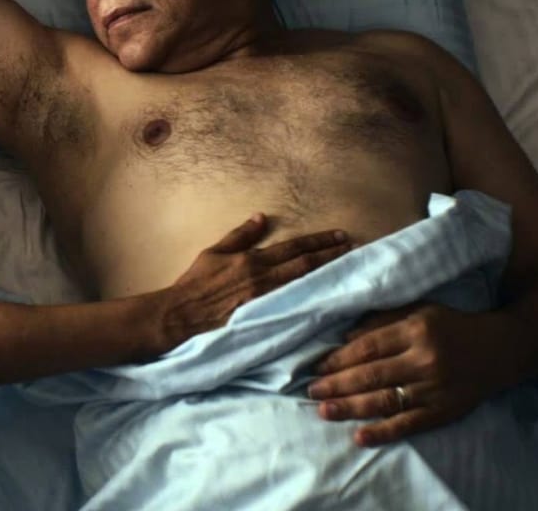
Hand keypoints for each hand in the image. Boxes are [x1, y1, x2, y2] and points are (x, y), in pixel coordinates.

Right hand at [160, 214, 351, 347]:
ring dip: (328, 276)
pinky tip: (329, 300)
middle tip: (355, 249)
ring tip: (349, 270)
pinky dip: (314, 301)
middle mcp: (264, 278)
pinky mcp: (265, 320)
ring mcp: (266, 301)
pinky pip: (295, 308)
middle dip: (332, 256)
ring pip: (305, 286)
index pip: (294, 248)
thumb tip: (261, 217)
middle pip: (306, 265)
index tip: (340, 236)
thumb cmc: (194, 283)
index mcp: (252, 260)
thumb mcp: (213, 251)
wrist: (182, 315)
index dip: (319, 241)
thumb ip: (240, 235)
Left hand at [306, 303, 511, 445]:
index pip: (368, 347)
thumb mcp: (419, 310)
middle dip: (337, 385)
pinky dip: (383, 432)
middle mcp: (425, 360)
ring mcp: (435, 388)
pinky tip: (359, 437)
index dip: (339, 359)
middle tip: (311, 392)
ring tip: (323, 412)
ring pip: (385, 401)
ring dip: (350, 408)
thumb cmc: (451, 326)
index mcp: (416, 330)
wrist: (502, 348)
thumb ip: (382, 320)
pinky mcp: (445, 411)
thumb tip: (343, 337)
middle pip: (371, 375)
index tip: (317, 367)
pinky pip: (409, 424)